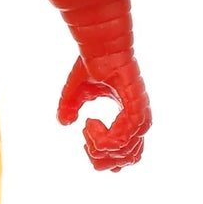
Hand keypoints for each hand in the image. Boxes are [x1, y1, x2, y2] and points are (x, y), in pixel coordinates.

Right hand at [57, 56, 149, 171]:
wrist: (100, 44)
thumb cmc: (94, 62)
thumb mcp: (78, 91)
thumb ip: (70, 108)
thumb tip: (63, 123)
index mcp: (129, 117)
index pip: (129, 152)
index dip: (109, 159)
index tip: (87, 146)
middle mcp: (137, 118)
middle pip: (129, 158)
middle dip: (102, 159)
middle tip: (87, 143)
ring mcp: (139, 113)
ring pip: (125, 151)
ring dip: (100, 146)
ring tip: (88, 127)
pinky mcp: (136, 106)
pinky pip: (123, 137)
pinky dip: (104, 137)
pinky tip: (91, 123)